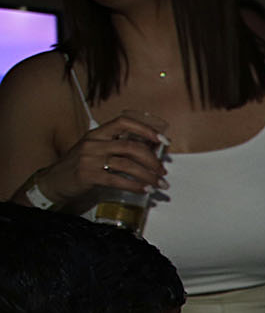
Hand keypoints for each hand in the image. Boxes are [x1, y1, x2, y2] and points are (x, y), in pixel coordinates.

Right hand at [36, 108, 168, 203]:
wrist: (53, 181)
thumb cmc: (79, 166)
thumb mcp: (95, 150)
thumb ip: (116, 147)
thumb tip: (149, 149)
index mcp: (97, 133)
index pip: (123, 122)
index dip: (145, 129)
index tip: (163, 140)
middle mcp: (93, 143)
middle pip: (130, 146)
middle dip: (151, 160)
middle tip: (162, 171)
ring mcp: (89, 159)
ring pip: (127, 164)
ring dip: (148, 175)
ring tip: (158, 184)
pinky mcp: (88, 175)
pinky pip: (117, 179)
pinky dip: (135, 185)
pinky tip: (144, 190)